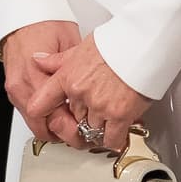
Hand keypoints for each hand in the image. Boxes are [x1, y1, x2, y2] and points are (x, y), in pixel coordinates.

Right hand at [0, 20, 81, 139]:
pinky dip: (44, 117)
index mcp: (36, 77)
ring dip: (53, 128)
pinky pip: (28, 113)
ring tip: (73, 125)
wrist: (23, 13)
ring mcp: (15, 90)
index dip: (75, 129)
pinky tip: (59, 112)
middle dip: (64, 135)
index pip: (56, 118)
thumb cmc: (45, 23)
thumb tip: (95, 91)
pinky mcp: (13, 89)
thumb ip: (77, 72)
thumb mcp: (70, 45)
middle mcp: (22, 87)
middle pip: (43, 128)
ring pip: (35, 124)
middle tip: (83, 134)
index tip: (89, 130)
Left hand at [29, 35, 150, 152]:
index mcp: (67, 77)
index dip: (43, 117)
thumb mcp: (81, 48)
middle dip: (85, 117)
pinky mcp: (119, 114)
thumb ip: (57, 60)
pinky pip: (111, 139)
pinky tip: (117, 131)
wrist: (143, 42)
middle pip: (74, 119)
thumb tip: (37, 61)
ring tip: (110, 116)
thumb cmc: (117, 42)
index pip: (40, 105)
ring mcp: (99, 106)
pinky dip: (114, 139)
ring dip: (101, 127)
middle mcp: (80, 93)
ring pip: (92, 130)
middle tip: (97, 111)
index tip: (50, 121)